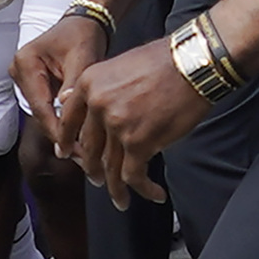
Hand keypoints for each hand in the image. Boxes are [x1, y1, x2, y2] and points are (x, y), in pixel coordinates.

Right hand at [12, 15, 107, 153]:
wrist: (85, 23)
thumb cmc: (82, 35)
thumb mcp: (82, 57)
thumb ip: (73, 84)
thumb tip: (66, 110)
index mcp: (25, 62)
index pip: (40, 105)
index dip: (56, 129)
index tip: (71, 149)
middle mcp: (19, 71)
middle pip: (40, 112)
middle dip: (61, 134)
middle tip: (82, 156)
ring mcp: (25, 79)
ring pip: (44, 113)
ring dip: (63, 130)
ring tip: (84, 152)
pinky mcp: (36, 85)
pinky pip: (48, 108)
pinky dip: (63, 120)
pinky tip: (80, 137)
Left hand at [60, 39, 208, 209]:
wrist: (193, 62)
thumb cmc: (165, 60)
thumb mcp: (120, 64)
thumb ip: (97, 86)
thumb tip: (69, 99)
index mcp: (89, 83)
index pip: (68, 120)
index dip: (66, 141)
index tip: (64, 154)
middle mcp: (98, 105)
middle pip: (90, 147)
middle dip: (93, 168)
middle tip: (98, 179)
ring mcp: (117, 126)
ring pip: (110, 168)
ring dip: (116, 188)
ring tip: (121, 199)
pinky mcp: (139, 142)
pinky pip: (134, 175)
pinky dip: (143, 189)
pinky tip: (153, 193)